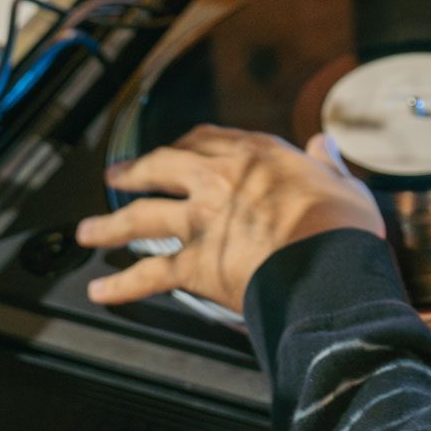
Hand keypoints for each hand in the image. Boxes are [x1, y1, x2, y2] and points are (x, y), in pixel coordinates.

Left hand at [76, 125, 386, 313]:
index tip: (177, 148)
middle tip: (116, 176)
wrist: (327, 264)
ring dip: (109, 225)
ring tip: (87, 232)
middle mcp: (217, 181)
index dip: (186, 144)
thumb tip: (325, 147)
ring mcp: (200, 221)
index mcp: (254, 156)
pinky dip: (120, 285)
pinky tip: (101, 290)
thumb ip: (329, 165)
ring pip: (140, 217)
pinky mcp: (193, 263)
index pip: (208, 139)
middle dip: (134, 171)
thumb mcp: (344, 185)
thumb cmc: (341, 227)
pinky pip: (148, 275)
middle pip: (161, 166)